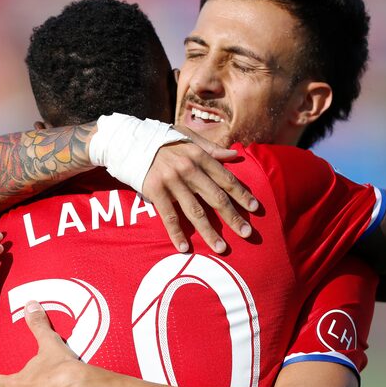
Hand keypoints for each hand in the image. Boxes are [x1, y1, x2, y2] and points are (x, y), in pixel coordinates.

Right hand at [142, 127, 258, 252]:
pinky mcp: (155, 191)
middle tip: (247, 233)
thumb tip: (235, 155)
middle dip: (233, 217)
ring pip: (195, 211)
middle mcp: (189, 169)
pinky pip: (169, 217)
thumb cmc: (163, 141)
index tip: (255, 208)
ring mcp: (172, 181)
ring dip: (209, 232)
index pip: (226, 178)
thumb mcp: (189, 138)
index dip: (242, 194)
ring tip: (221, 248)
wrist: (130, 142)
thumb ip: (212, 149)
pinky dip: (177, 234)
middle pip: (216, 198)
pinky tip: (185, 248)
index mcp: (200, 156)